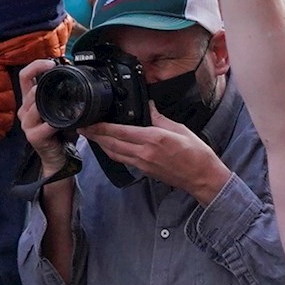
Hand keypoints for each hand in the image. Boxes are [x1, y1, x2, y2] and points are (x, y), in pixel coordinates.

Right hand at [17, 59, 72, 175]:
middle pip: (28, 88)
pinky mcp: (33, 136)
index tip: (50, 63)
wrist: (57, 155)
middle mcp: (25, 110)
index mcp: (31, 100)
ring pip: (33, 106)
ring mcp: (27, 123)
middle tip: (59, 76)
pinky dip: (52, 124)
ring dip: (46, 101)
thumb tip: (78, 77)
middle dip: (42, 81)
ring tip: (58, 100)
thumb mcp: (61, 109)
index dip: (36, 66)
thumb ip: (64, 95)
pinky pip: (42, 127)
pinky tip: (60, 123)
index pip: (25, 76)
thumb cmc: (60, 131)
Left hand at [80, 107, 233, 205]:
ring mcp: (142, 164)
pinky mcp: (144, 171)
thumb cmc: (196, 154)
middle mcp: (144, 152)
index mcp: (153, 138)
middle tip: (82, 129)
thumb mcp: (180, 130)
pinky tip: (110, 147)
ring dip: (101, 145)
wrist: (202, 177)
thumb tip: (149, 107)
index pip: (120, 131)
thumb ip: (160, 118)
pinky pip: (123, 160)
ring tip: (92, 136)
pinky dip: (113, 152)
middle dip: (95, 136)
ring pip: (114, 154)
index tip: (89, 122)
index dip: (101, 127)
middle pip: (111, 144)